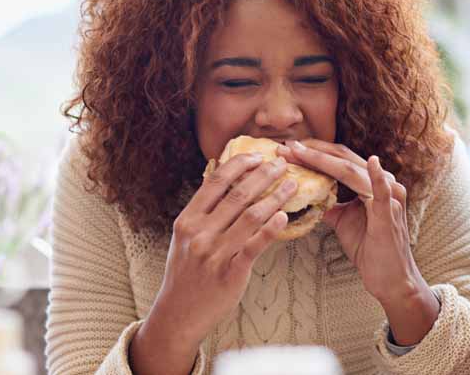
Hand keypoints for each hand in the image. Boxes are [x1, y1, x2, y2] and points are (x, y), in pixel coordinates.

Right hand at [142, 154, 294, 348]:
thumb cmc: (185, 272)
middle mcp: (199, 233)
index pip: (215, 182)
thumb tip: (221, 180)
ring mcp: (215, 253)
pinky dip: (271, 229)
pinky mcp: (231, 272)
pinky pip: (255, 246)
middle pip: (237, 195)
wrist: (178, 313)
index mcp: (187, 220)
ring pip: (251, 217)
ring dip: (275, 197)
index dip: (239, 164)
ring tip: (291, 186)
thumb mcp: (183, 237)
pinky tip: (284, 217)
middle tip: (282, 164)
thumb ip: (202, 212)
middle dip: (263, 175)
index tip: (258, 155)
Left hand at [277, 140, 436, 343]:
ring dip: (322, 160)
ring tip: (299, 153)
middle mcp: (384, 183)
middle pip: (344, 159)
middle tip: (287, 146)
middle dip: (313, 152)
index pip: (340, 160)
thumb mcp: (343, 221)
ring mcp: (389, 197)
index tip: (289, 149)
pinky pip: (383, 192)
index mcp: (372, 183)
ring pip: (351, 171)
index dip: (315, 153)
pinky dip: (378, 176)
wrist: (390, 279)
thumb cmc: (370, 250)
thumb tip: (306, 194)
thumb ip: (330, 204)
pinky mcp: (391, 213)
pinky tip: (372, 162)